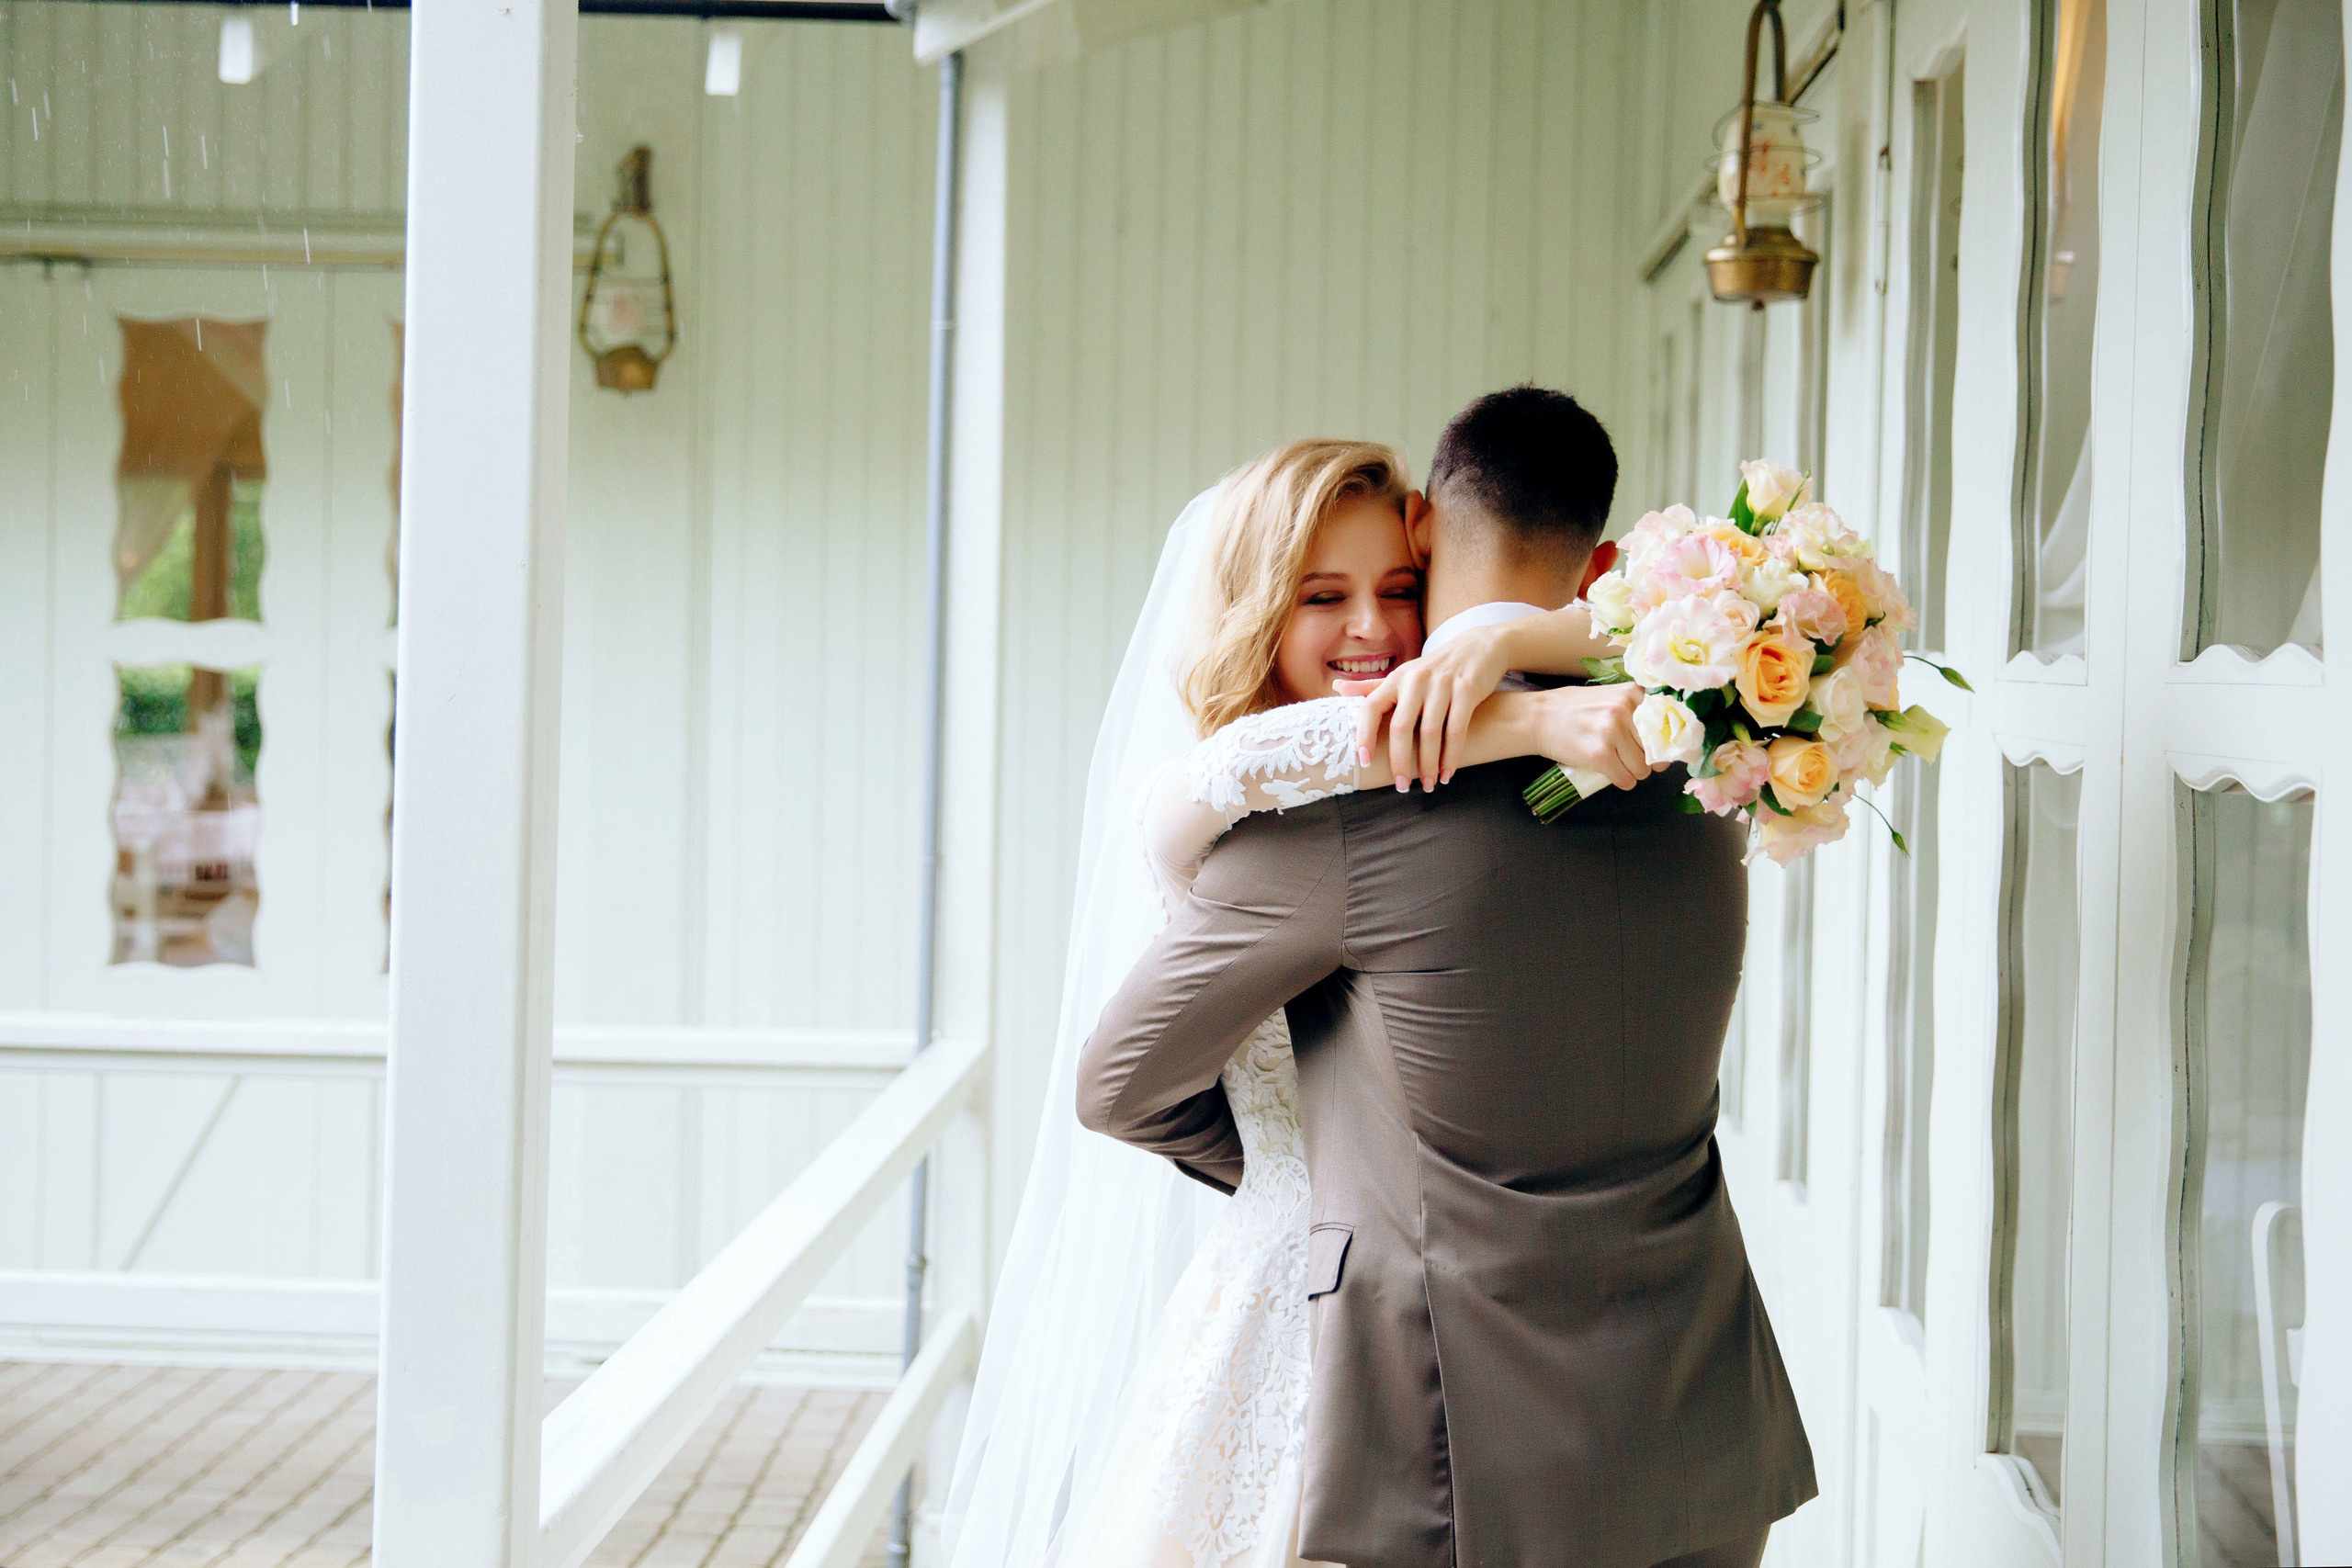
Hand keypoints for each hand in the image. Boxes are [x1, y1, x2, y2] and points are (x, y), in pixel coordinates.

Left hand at [1334, 623, 1518, 791]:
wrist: (1479, 647)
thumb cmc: (1434, 669)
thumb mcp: (1403, 675)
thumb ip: (1372, 686)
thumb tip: (1337, 689)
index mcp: (1396, 679)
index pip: (1371, 707)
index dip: (1364, 734)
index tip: (1365, 761)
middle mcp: (1415, 680)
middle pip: (1401, 726)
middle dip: (1400, 761)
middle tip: (1401, 786)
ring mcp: (1442, 684)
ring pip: (1431, 732)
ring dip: (1428, 764)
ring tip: (1427, 785)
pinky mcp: (1467, 689)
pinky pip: (1456, 730)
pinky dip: (1452, 756)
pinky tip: (1447, 774)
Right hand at [1525, 683, 1651, 792]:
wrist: (1537, 717)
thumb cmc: (1572, 709)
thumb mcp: (1608, 697)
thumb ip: (1633, 709)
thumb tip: (1662, 738)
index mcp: (1631, 694)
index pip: (1664, 724)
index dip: (1662, 741)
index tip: (1658, 749)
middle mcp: (1624, 710)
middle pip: (1654, 749)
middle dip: (1646, 759)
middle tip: (1631, 758)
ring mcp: (1612, 733)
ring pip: (1642, 768)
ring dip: (1633, 773)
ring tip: (1619, 766)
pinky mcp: (1599, 755)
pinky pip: (1625, 779)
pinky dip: (1622, 782)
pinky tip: (1612, 775)